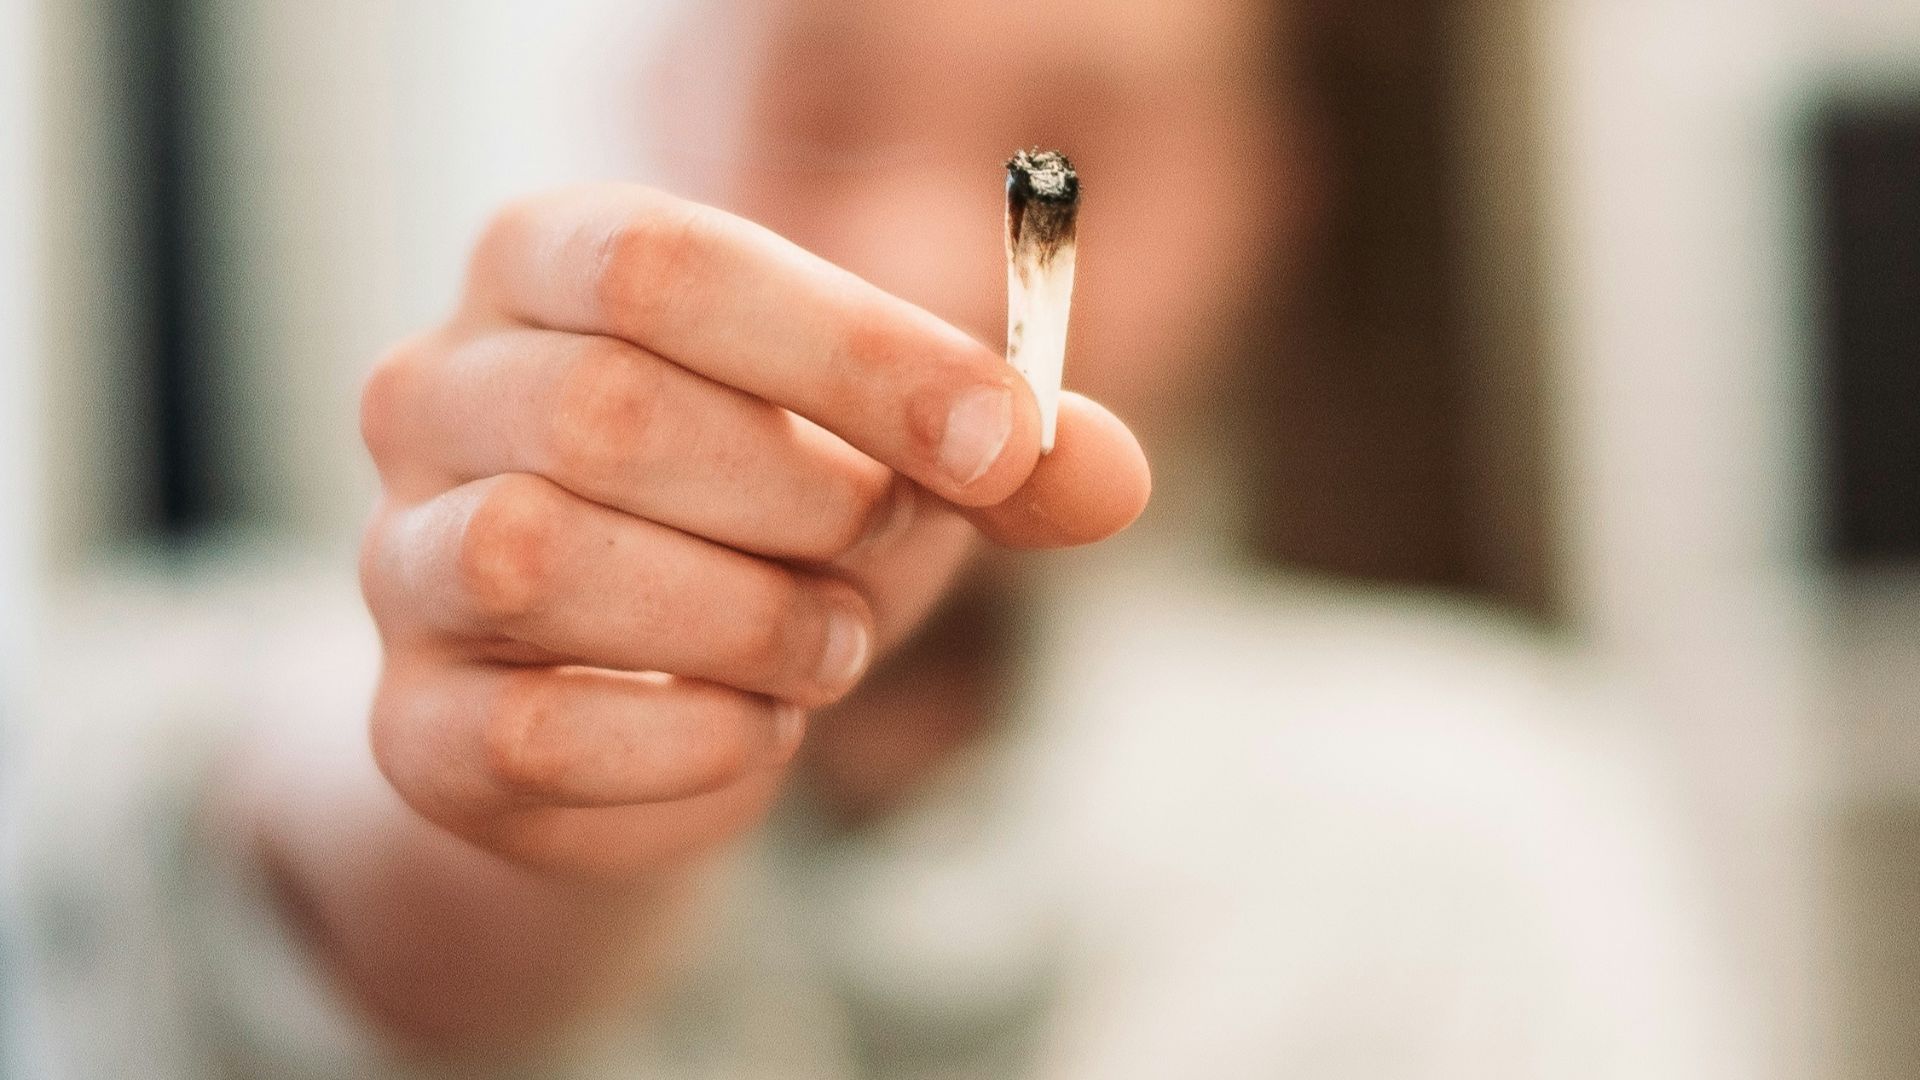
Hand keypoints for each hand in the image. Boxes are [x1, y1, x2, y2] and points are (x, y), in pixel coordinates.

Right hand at [358, 185, 1148, 881]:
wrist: (645, 707)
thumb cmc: (772, 530)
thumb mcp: (901, 462)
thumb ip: (1006, 457)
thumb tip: (1108, 476)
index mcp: (550, 262)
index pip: (668, 263)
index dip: (853, 351)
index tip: (1000, 438)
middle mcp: (435, 388)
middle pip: (605, 408)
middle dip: (808, 501)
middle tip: (886, 550)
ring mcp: (396, 558)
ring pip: (541, 560)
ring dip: (749, 620)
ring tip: (826, 644)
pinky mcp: (409, 725)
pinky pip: (532, 732)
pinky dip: (692, 742)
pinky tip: (755, 727)